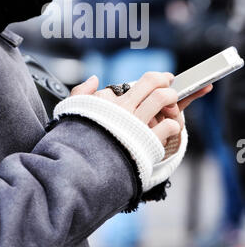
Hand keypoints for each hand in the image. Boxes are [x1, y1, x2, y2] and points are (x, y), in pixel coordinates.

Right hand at [71, 73, 185, 145]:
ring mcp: (137, 125)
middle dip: (165, 81)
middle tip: (170, 84)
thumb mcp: (74, 111)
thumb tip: (94, 79)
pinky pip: (168, 126)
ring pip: (162, 99)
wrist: (83, 168)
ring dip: (172, 98)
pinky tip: (169, 129)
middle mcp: (126, 109)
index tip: (163, 79)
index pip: (140, 82)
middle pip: (152, 83)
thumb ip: (82, 92)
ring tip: (172, 106)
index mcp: (112, 101)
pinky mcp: (148, 142)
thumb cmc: (79, 139)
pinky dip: (173, 126)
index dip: (156, 78)